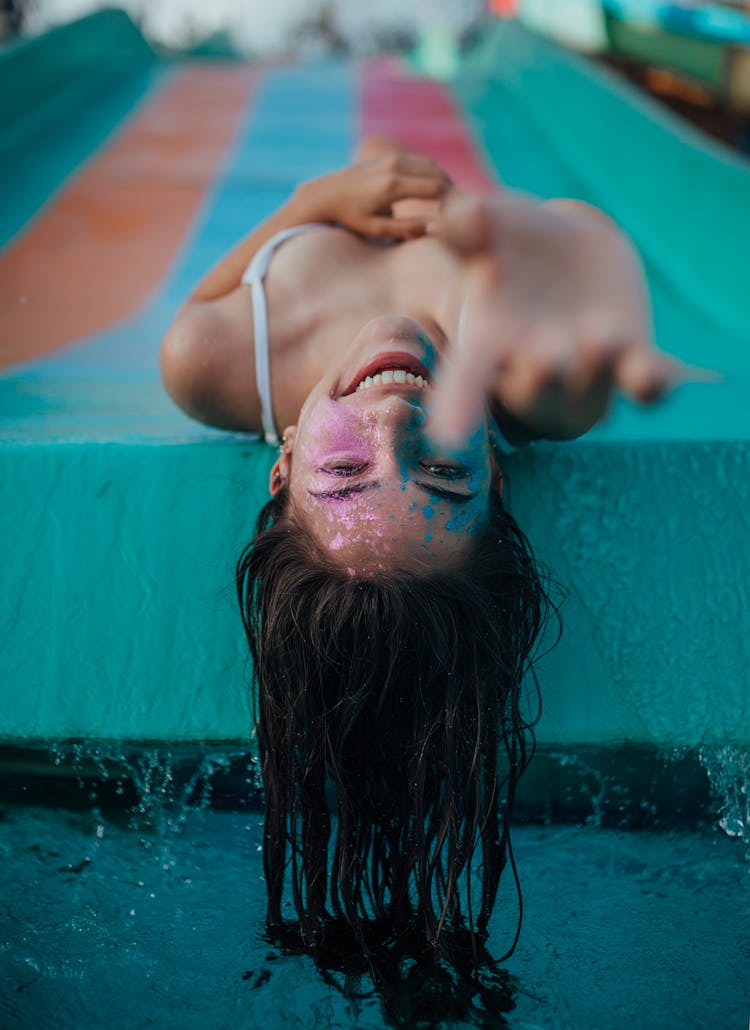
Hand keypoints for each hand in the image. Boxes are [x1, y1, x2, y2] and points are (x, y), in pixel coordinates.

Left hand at [299, 153, 452, 239]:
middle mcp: (394, 167)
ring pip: (431, 165)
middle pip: (438, 174)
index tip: (460, 216)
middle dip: (453, 190)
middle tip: (462, 209)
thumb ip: (408, 229)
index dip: (453, 202)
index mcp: (393, 186)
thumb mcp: (378, 229)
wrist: (327, 194)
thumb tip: (437, 227)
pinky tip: (435, 190)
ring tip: (450, 201)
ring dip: (444, 180)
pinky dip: (432, 173)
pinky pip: (420, 162)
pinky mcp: (389, 157)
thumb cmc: (352, 217)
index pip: (436, 188)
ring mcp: (392, 158)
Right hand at [428, 193, 691, 444]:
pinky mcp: (632, 360)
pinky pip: (646, 388)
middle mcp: (536, 369)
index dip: (458, 406)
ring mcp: (588, 371)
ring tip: (600, 334)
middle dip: (541, 379)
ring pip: (591, 397)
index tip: (448, 435)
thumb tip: (459, 218)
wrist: (572, 252)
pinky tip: (663, 374)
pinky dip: (652, 384)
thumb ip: (470, 222)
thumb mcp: (492, 225)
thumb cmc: (516, 243)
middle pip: (533, 393)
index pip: (467, 379)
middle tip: (545, 352)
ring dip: (595, 372)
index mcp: (490, 342)